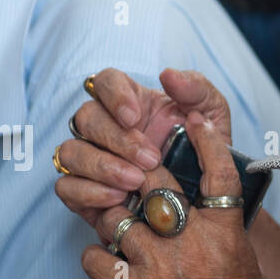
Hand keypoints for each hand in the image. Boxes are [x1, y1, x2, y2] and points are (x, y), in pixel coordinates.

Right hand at [55, 67, 232, 231]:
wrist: (202, 203)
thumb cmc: (202, 154)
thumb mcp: (212, 118)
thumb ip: (198, 90)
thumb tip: (169, 75)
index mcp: (131, 103)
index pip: (105, 82)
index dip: (114, 96)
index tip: (134, 117)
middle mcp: (104, 128)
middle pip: (86, 118)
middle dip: (117, 138)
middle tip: (150, 159)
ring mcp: (90, 159)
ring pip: (71, 152)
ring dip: (101, 166)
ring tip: (135, 182)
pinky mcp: (83, 192)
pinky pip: (67, 186)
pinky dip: (89, 192)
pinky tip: (118, 198)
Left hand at [81, 113, 269, 278]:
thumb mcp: (245, 265)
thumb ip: (223, 233)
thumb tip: (209, 212)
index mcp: (223, 233)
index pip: (219, 173)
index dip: (206, 141)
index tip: (194, 121)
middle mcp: (188, 242)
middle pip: (156, 184)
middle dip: (141, 175)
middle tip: (134, 176)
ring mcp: (155, 264)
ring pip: (117, 217)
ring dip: (114, 220)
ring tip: (119, 230)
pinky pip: (95, 258)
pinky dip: (97, 259)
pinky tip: (107, 266)